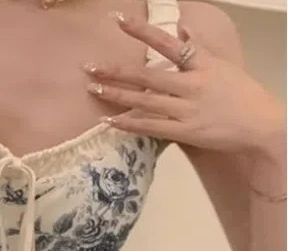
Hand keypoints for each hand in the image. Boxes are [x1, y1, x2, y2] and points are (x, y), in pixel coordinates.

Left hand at [82, 14, 284, 156]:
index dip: (142, 31)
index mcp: (201, 64)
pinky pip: (151, 127)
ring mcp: (186, 109)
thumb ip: (198, 47)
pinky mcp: (184, 131)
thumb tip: (181, 28)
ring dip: (117, 95)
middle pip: (147, 74)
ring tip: (93, 89)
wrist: (260, 124)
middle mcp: (191, 84)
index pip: (167, 43)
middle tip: (90, 66)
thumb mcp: (222, 64)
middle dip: (116, 70)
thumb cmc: (241, 94)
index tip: (119, 20)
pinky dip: (129, 123)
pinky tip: (109, 120)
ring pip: (145, 100)